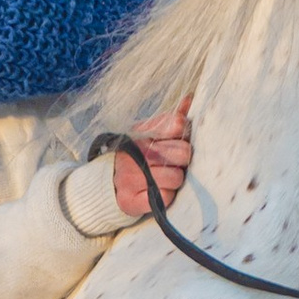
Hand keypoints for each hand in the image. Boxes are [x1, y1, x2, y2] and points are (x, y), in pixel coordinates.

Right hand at [113, 102, 192, 220]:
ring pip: (177, 177)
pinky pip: (166, 197)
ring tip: (165, 178)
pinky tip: (157, 190)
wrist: (109, 184)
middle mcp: (135, 153)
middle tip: (172, 163)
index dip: (183, 134)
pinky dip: (166, 196)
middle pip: (183, 153)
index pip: (177, 125)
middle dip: (182, 160)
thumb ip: (170, 119)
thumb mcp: (149, 134)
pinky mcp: (132, 200)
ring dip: (175, 179)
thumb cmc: (137, 156)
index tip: (177, 140)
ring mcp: (132, 177)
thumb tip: (190, 98)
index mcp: (141, 133)